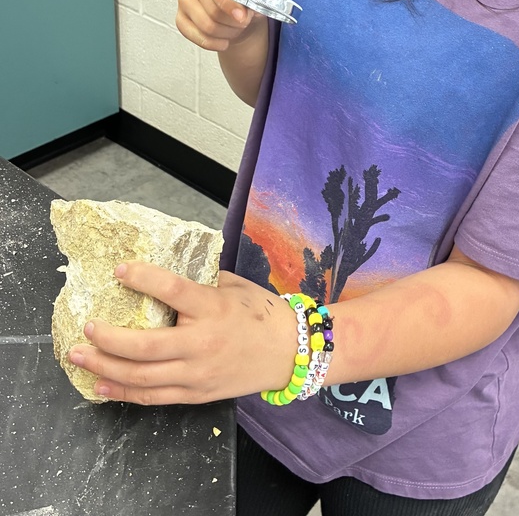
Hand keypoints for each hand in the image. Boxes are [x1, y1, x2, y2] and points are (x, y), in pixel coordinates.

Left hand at [67, 265, 296, 405]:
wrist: (289, 352)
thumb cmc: (260, 312)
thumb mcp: (232, 286)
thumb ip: (198, 281)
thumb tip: (161, 273)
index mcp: (212, 308)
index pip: (172, 290)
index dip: (143, 278)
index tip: (118, 270)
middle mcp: (201, 343)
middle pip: (145, 346)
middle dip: (109, 339)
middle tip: (86, 328)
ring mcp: (197, 374)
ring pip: (142, 377)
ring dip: (106, 367)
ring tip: (80, 357)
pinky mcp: (196, 394)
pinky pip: (154, 397)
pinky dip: (124, 392)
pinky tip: (102, 384)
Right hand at [176, 0, 273, 52]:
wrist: (238, 10)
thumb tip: (252, 1)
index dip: (228, 3)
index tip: (242, 17)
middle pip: (212, 9)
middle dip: (233, 22)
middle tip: (245, 22)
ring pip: (205, 25)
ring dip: (225, 33)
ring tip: (235, 30)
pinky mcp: (180, 17)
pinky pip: (194, 36)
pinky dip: (212, 43)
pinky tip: (224, 41)